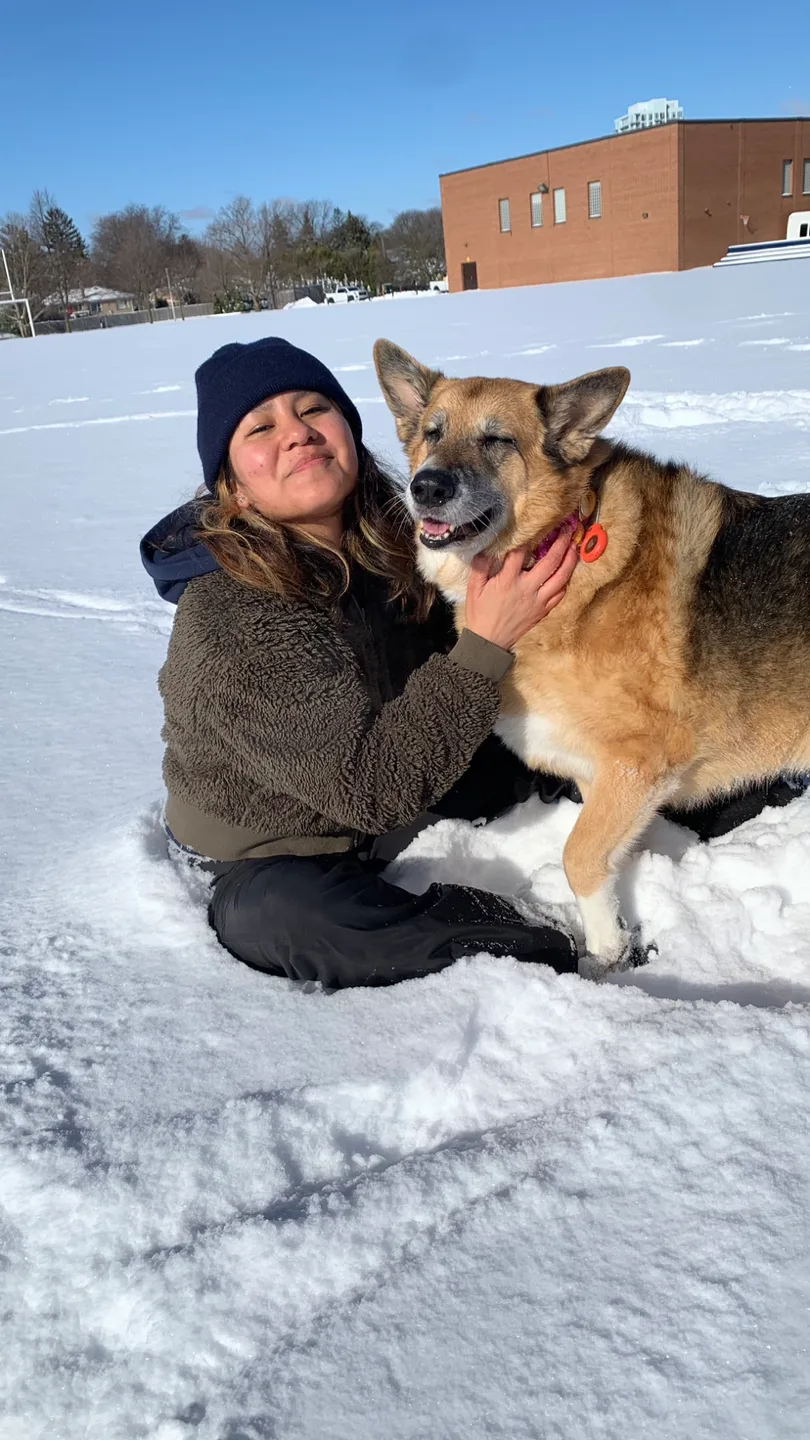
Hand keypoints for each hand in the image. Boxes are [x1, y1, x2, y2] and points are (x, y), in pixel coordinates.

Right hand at [464, 529, 577, 650]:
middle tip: (567, 531)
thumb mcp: (473, 589)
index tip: (536, 526)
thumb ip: (479, 568)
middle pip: (550, 562)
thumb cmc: (480, 614)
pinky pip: (560, 594)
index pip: (521, 554)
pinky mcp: (543, 610)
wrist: (489, 641)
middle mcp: (526, 589)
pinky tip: (568, 572)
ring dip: (570, 560)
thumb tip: (486, 549)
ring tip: (574, 546)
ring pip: (561, 577)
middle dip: (560, 544)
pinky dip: (566, 581)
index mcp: (507, 581)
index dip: (529, 538)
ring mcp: (538, 600)